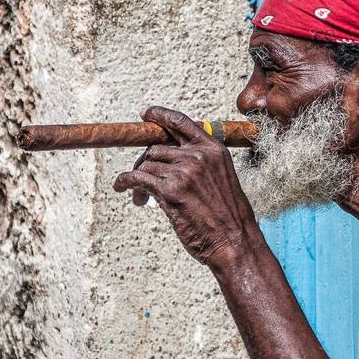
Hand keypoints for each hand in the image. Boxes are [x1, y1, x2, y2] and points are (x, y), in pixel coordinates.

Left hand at [113, 106, 260, 266]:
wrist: (235, 243)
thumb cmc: (229, 219)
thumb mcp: (222, 181)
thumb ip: (202, 166)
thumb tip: (172, 162)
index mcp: (214, 150)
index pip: (182, 123)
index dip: (160, 115)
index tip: (146, 114)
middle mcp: (199, 156)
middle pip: (157, 147)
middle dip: (144, 162)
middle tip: (140, 180)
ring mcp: (184, 172)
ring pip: (147, 164)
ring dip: (138, 179)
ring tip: (140, 197)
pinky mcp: (170, 191)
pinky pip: (137, 178)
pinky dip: (125, 182)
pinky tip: (123, 189)